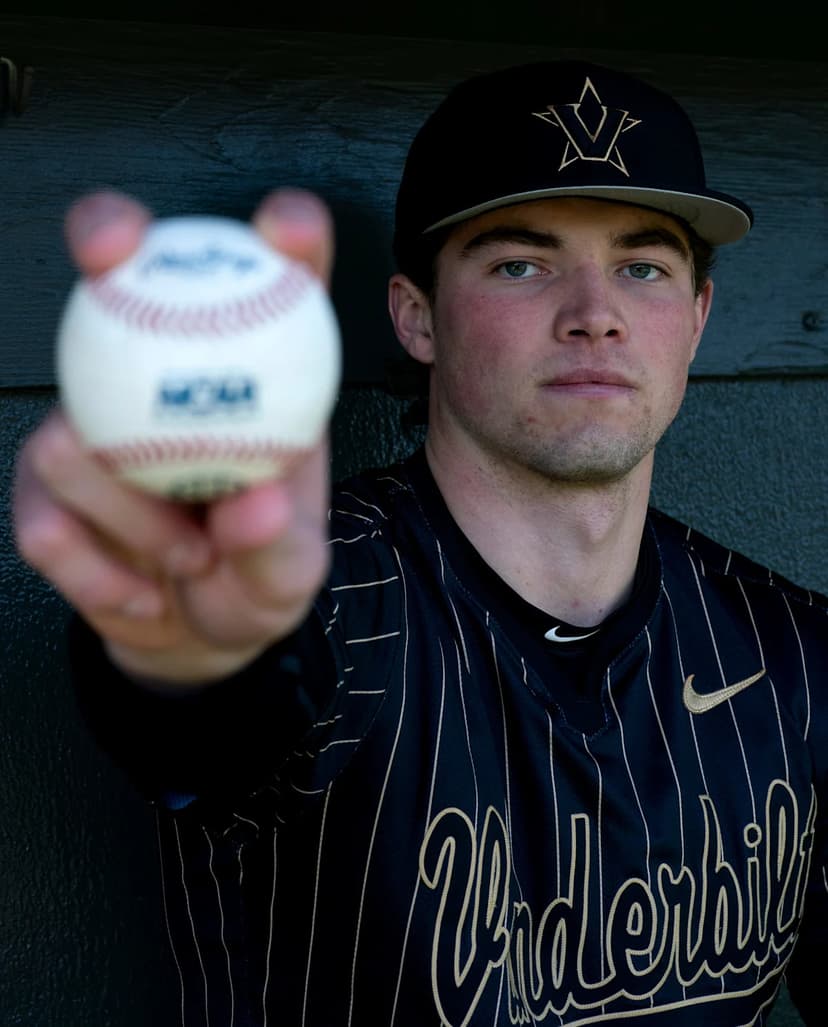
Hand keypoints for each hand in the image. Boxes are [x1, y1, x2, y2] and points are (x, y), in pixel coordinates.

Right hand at [13, 189, 335, 686]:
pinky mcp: (39, 492)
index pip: (268, 286)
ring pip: (69, 442)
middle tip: (111, 247)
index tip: (288, 229)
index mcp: (247, 380)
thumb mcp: (292, 570)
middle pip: (118, 276)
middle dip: (104, 233)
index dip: (280, 237)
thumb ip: (280, 543)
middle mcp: (160, 380)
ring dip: (140, 523)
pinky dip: (104, 577)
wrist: (195, 635)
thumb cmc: (255, 573)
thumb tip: (250, 507)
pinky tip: (146, 596)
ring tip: (193, 562)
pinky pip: (47, 526)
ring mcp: (86, 428)